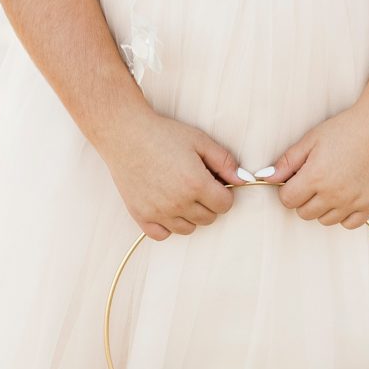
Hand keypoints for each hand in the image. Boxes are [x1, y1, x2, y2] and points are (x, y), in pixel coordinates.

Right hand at [102, 104, 242, 239]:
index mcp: (196, 184)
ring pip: (189, 229)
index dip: (223, 193)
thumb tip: (243, 180)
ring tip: (179, 193)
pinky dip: (167, 225)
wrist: (124, 134)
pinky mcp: (141, 216)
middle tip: (195, 184)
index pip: (225, 205)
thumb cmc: (163, 134)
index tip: (213, 182)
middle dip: (208, 203)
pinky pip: (163, 235)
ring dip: (190, 215)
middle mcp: (178, 203)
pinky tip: (165, 207)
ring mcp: (159, 212)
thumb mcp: (199, 140)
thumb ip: (225, 161)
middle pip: (209, 218)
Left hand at [268, 101, 368, 228]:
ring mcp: (353, 202)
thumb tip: (265, 178)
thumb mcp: (311, 140)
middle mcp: (333, 194)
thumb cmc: (346, 129)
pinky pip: (348, 224)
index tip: (297, 179)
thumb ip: (287, 162)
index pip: (287, 200)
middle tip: (316, 180)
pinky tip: (346, 196)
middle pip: (304, 213)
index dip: (289, 189)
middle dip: (304, 199)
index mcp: (315, 177)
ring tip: (333, 185)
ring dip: (323, 207)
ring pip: (325, 220)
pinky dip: (344, 214)